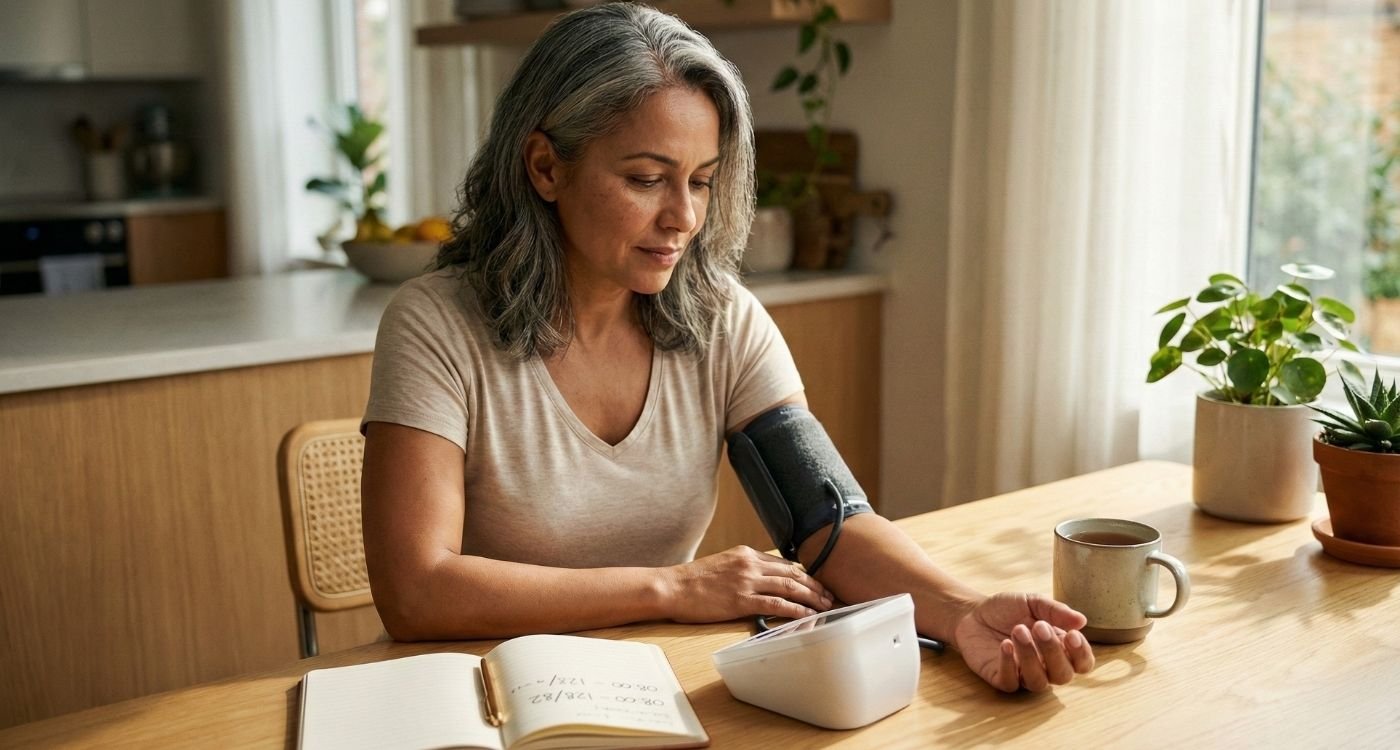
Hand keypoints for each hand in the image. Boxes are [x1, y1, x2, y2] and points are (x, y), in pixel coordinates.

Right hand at [661, 546, 832, 622]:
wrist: (672, 587)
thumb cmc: (693, 581)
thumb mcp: (722, 565)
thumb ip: (743, 569)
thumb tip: (762, 580)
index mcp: (746, 553)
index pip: (784, 563)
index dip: (805, 575)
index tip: (817, 585)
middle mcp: (750, 563)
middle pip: (793, 573)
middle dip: (815, 586)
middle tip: (830, 596)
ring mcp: (746, 581)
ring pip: (789, 587)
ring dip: (811, 598)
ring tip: (825, 607)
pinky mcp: (741, 600)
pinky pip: (776, 605)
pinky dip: (795, 610)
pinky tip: (806, 616)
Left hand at [952, 593, 1094, 691]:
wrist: (972, 613)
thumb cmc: (1007, 610)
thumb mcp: (1031, 602)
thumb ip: (1055, 611)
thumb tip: (1082, 620)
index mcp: (1059, 649)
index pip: (1082, 663)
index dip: (1081, 654)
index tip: (1072, 635)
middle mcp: (1045, 667)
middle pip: (1062, 675)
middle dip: (1053, 651)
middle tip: (1038, 627)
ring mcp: (1023, 675)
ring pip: (1038, 682)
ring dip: (1030, 656)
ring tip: (1017, 630)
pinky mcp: (1001, 679)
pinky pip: (1011, 682)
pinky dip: (1009, 664)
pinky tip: (1004, 644)